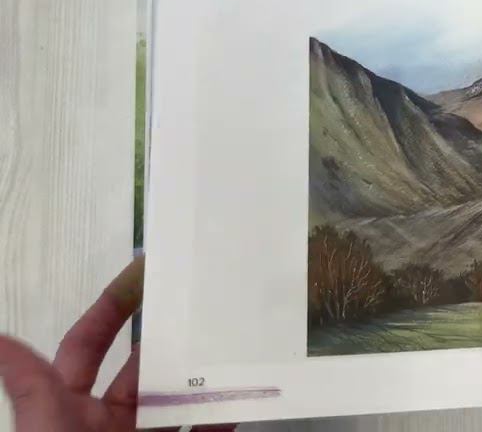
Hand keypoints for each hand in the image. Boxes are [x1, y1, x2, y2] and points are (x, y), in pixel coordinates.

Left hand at [0, 257, 233, 431]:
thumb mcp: (42, 431)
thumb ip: (30, 385)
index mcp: (68, 410)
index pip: (89, 345)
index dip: (114, 307)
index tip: (145, 269)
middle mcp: (108, 424)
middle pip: (143, 366)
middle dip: (169, 332)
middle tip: (203, 295)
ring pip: (180, 399)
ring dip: (205, 371)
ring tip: (233, 339)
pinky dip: (229, 415)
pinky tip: (248, 392)